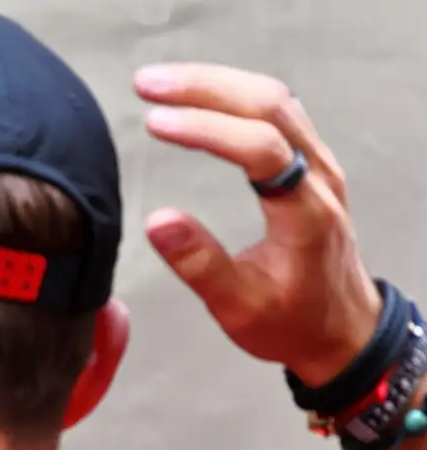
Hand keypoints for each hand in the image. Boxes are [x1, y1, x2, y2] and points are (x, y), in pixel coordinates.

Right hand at [134, 62, 380, 386]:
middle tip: (147, 85)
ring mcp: (318, 165)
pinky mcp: (309, 163)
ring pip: (275, 99)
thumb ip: (200, 264)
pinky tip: (200, 93)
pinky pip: (277, 110)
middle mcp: (319, 178)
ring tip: (161, 83)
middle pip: (270, 106)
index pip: (261, 148)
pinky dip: (234, 93)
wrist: (341, 329)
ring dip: (218, 83)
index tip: (156, 123)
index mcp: (306, 214)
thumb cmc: (292, 322)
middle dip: (205, 87)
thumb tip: (156, 221)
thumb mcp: (239, 308)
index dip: (207, 129)